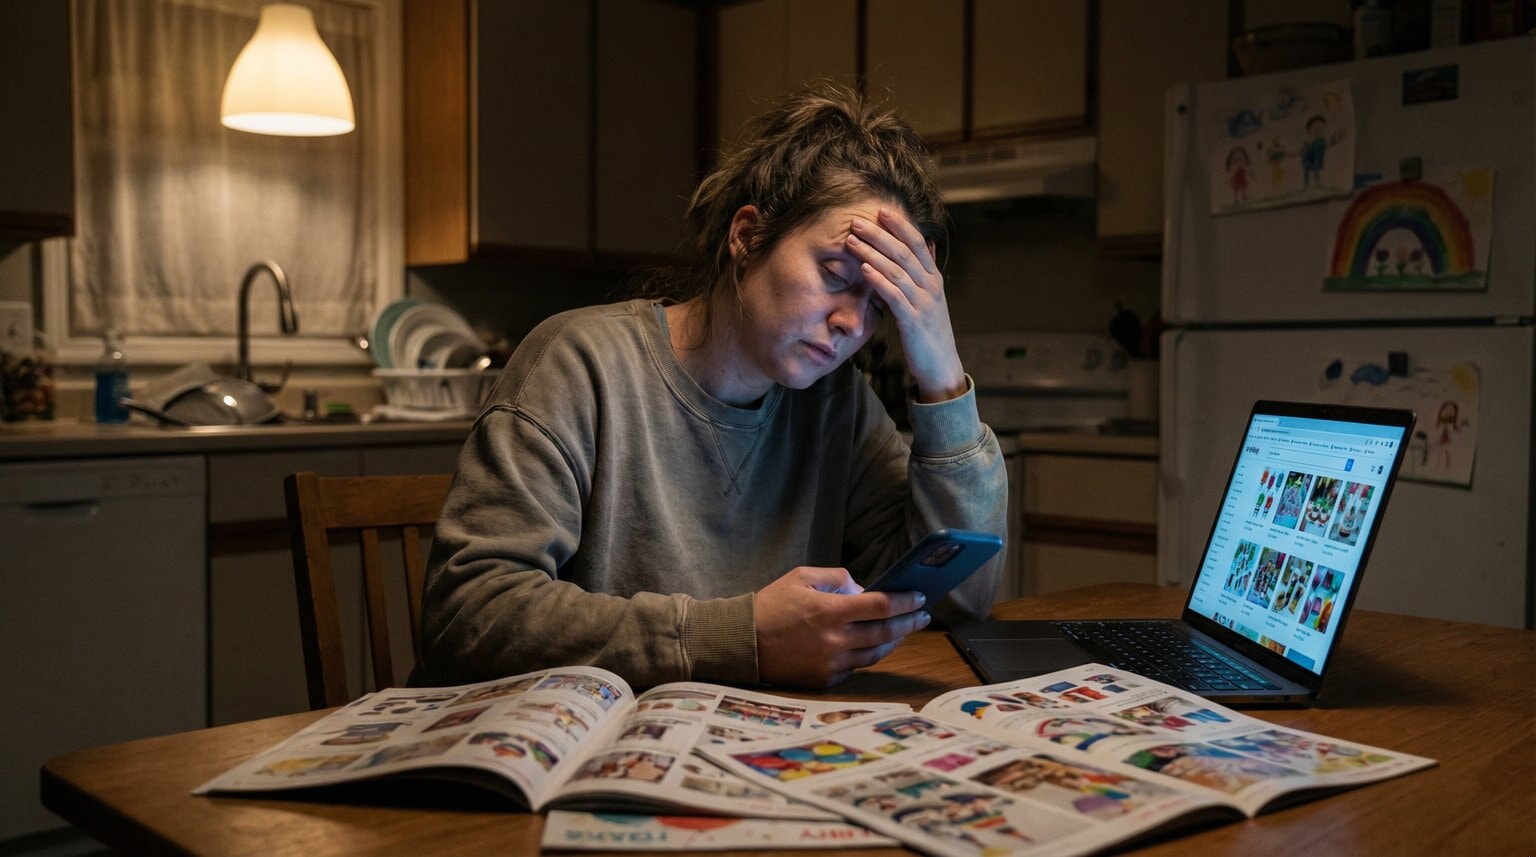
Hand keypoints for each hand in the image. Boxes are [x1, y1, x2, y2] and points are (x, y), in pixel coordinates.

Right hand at [755, 566, 929, 687]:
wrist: (742, 643)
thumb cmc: (771, 606)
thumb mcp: (800, 577)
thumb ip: (836, 578)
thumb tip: (862, 589)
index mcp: (830, 611)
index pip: (881, 606)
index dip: (905, 601)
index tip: (919, 596)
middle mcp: (835, 640)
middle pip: (886, 632)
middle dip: (909, 622)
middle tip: (923, 614)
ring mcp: (831, 664)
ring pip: (876, 654)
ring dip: (894, 641)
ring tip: (903, 630)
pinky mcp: (825, 680)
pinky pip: (855, 667)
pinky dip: (867, 654)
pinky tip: (874, 644)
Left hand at [846, 208, 965, 401]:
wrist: (941, 366)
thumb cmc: (930, 332)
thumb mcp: (930, 299)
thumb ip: (926, 272)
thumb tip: (926, 245)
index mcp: (933, 279)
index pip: (918, 243)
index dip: (900, 225)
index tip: (881, 210)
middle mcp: (930, 286)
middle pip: (904, 252)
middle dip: (879, 234)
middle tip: (856, 221)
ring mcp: (923, 303)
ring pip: (897, 270)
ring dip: (872, 253)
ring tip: (852, 241)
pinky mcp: (913, 321)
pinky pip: (895, 296)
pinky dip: (879, 280)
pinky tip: (864, 269)